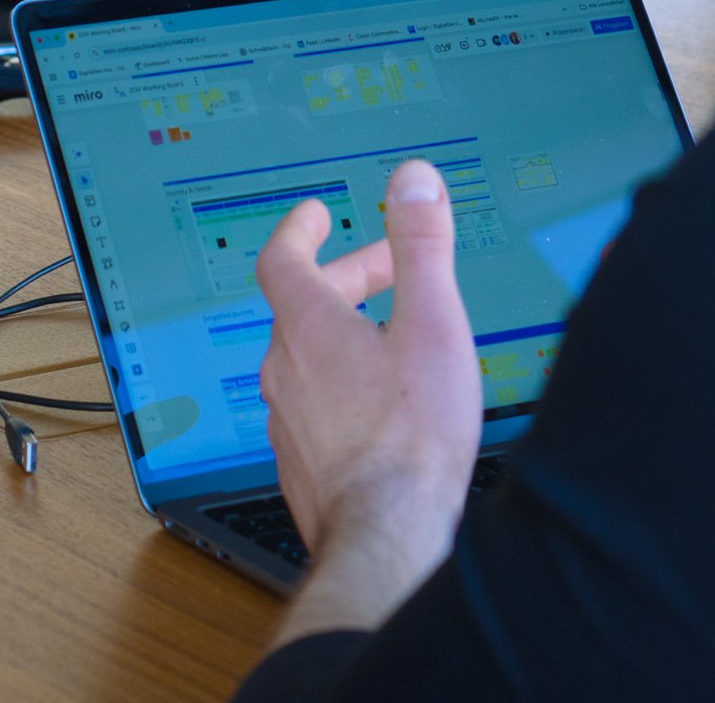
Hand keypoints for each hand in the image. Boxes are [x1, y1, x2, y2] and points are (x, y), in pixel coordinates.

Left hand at [253, 157, 482, 645]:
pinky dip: (339, 386)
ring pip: (305, 358)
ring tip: (390, 338)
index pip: (283, 259)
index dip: (298, 230)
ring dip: (342, 334)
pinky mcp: (299, 461)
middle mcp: (283, 369)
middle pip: (301, 306)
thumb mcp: (431, 323)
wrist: (386, 534)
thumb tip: (412, 180)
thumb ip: (421, 246)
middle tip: (388, 272)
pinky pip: (311, 406)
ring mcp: (285, 418)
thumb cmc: (411, 436)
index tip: (314, 215)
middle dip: (346, 279)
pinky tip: (377, 406)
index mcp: (307, 326)